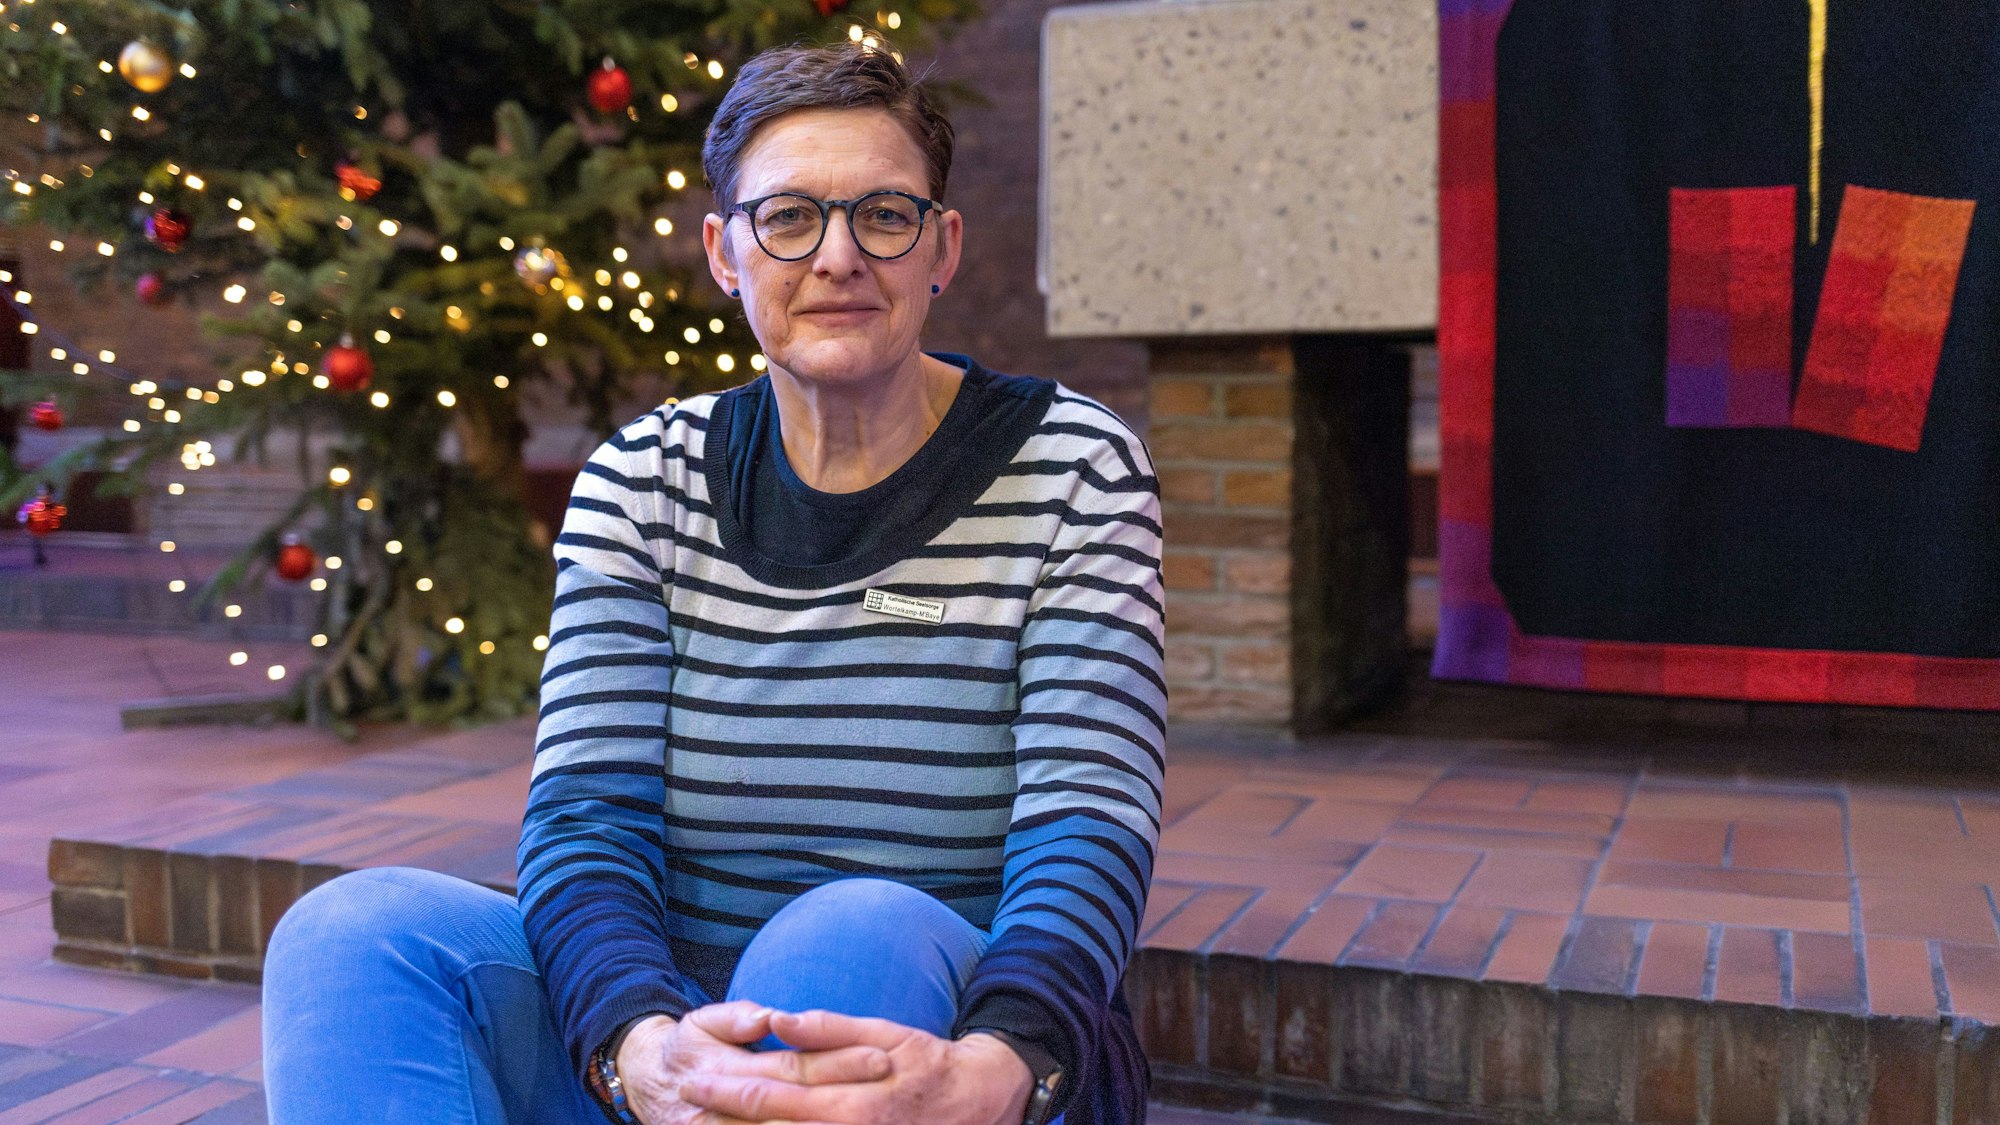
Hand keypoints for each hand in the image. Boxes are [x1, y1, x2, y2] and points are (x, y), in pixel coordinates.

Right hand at [615, 1002, 891, 1124]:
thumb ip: (734, 1017)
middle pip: (801, 1104)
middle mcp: (730, 1108)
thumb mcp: (702, 1023)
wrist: (653, 1087)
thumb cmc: (688, 1050)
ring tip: (882, 1116)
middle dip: (848, 1093)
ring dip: (833, 1122)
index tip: (882, 1055)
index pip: (794, 1066)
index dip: (837, 1062)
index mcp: (728, 1068)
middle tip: (892, 1084)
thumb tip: (767, 1017)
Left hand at [677, 1010, 1032, 1124]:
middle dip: (721, 1122)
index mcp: (847, 1101)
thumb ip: (829, 1029)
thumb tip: (778, 1021)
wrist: (979, 1103)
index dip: (726, 1092)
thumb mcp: (886, 1034)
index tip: (692, 1082)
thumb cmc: (929, 1063)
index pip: (772, 1097)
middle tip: (682, 1111)